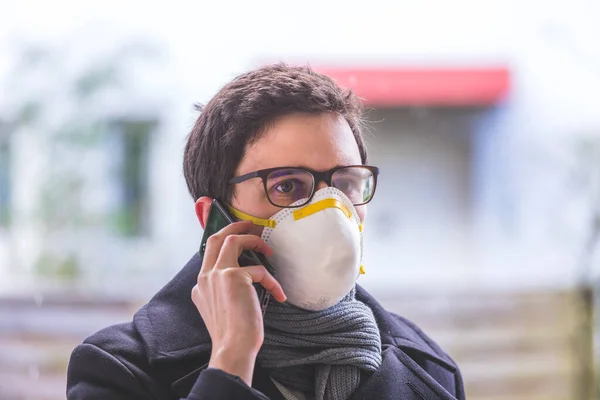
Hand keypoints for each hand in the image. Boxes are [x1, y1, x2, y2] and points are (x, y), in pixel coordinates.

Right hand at [191, 220, 285, 385]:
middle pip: (215, 238)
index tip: (237, 236)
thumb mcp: (220, 307)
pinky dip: (272, 280)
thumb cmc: (232, 333)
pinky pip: (259, 269)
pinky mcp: (234, 276)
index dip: (223, 241)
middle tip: (250, 225)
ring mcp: (217, 274)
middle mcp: (205, 276)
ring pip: (233, 240)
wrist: (232, 348)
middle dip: (233, 226)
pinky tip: (279, 294)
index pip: (208, 253)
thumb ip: (223, 289)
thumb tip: (245, 277)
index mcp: (201, 284)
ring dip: (253, 241)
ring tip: (268, 250)